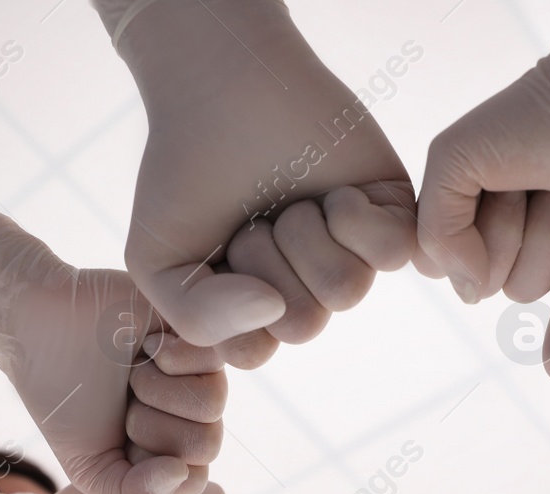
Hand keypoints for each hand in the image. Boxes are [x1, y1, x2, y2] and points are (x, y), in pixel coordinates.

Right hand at [0, 191, 222, 493]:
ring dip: (157, 391)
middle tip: (122, 404)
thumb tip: (181, 476)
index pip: (192, 482)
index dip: (151, 469)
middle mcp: (191, 415)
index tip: (117, 444)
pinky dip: (171, 359)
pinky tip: (145, 347)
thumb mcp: (89, 468)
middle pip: (206, 445)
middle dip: (150, 428)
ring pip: (213, 405)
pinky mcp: (200, 333)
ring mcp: (199, 373)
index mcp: (170, 450)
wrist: (38, 329)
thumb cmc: (64, 400)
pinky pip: (214, 361)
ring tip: (132, 373)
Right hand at [112, 0, 413, 353]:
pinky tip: (331, 193)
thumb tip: (273, 311)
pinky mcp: (390, 214)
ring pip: (345, 292)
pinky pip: (392, 255)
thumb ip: (196, 320)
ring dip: (305, 239)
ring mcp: (351, 254)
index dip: (227, 307)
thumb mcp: (157, 263)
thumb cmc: (185, 173)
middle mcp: (306, 287)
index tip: (212, 252)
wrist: (221, 85)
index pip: (254, 353)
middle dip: (266, 264)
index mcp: (255, 309)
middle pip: (303, 325)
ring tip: (289, 201)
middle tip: (252, 217)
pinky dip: (354, 221)